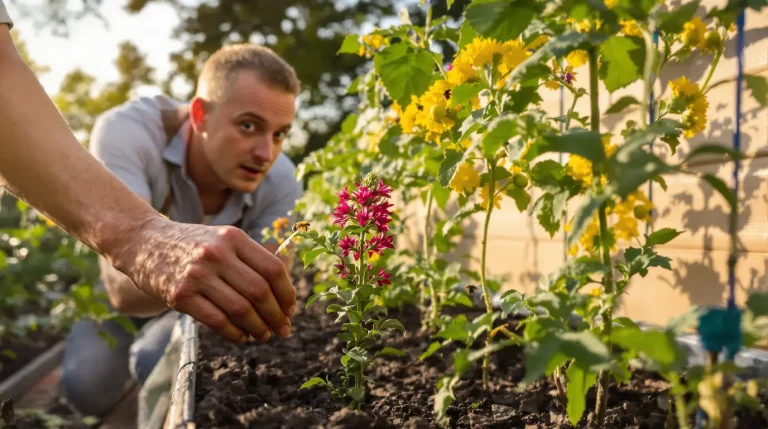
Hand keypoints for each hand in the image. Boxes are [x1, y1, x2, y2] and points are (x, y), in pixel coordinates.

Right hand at [111, 216, 296, 343]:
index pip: (273, 269)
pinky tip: (241, 337)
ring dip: (258, 328)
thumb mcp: (223, 239)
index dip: (287, 293)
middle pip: (260, 291)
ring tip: (264, 335)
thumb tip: (283, 296)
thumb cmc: (191, 245)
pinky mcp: (180, 295)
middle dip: (277, 315)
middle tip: (283, 329)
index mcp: (233, 237)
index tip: (291, 309)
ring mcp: (197, 274)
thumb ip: (251, 259)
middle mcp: (217, 253)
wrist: (143, 242)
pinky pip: (217, 321)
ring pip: (241, 309)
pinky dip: (234, 333)